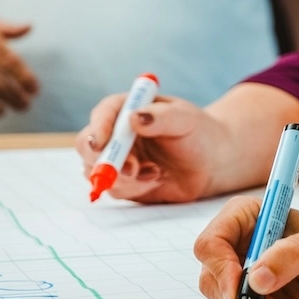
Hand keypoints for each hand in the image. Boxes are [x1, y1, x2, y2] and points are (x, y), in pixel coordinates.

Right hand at [78, 93, 232, 203]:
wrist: (211, 162)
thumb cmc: (198, 133)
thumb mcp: (186, 120)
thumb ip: (162, 117)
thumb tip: (134, 117)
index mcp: (127, 109)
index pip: (103, 115)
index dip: (98, 128)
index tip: (100, 143)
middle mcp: (115, 133)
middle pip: (88, 146)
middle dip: (104, 160)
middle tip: (131, 169)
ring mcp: (116, 159)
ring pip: (98, 171)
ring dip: (124, 177)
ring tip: (155, 172)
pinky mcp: (123, 182)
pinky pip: (116, 189)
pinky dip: (134, 188)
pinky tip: (156, 179)